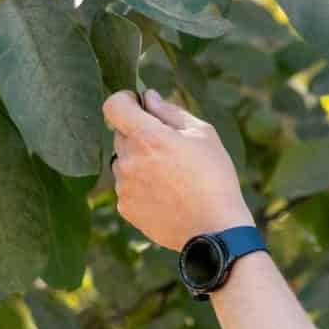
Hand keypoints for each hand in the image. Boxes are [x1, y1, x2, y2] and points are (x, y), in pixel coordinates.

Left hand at [102, 88, 252, 250]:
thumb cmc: (215, 179)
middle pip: (121, 136)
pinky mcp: (126, 209)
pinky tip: (167, 197)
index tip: (138, 106)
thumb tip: (148, 97)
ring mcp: (124, 187)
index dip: (124, 101)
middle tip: (169, 151)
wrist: (215, 230)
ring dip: (140, 163)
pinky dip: (141, 188)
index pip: (113, 106)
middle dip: (140, 136)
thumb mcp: (203, 135)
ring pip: (124, 163)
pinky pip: (127, 188)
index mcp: (146, 137)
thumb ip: (170, 111)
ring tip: (171, 179)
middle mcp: (128, 160)